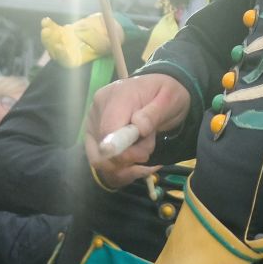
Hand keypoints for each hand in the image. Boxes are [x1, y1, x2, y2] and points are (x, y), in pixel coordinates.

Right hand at [85, 74, 190, 188]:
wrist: (161, 93)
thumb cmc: (165, 94)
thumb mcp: (169, 99)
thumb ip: (153, 114)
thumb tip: (138, 127)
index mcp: (115, 97)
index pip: (108, 130)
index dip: (124, 150)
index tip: (144, 155)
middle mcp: (97, 110)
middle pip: (103, 149)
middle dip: (130, 157)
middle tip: (149, 149)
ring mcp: (93, 125)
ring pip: (100, 160)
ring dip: (126, 166)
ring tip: (143, 152)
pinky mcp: (94, 138)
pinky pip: (101, 163)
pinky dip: (121, 169)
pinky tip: (137, 164)